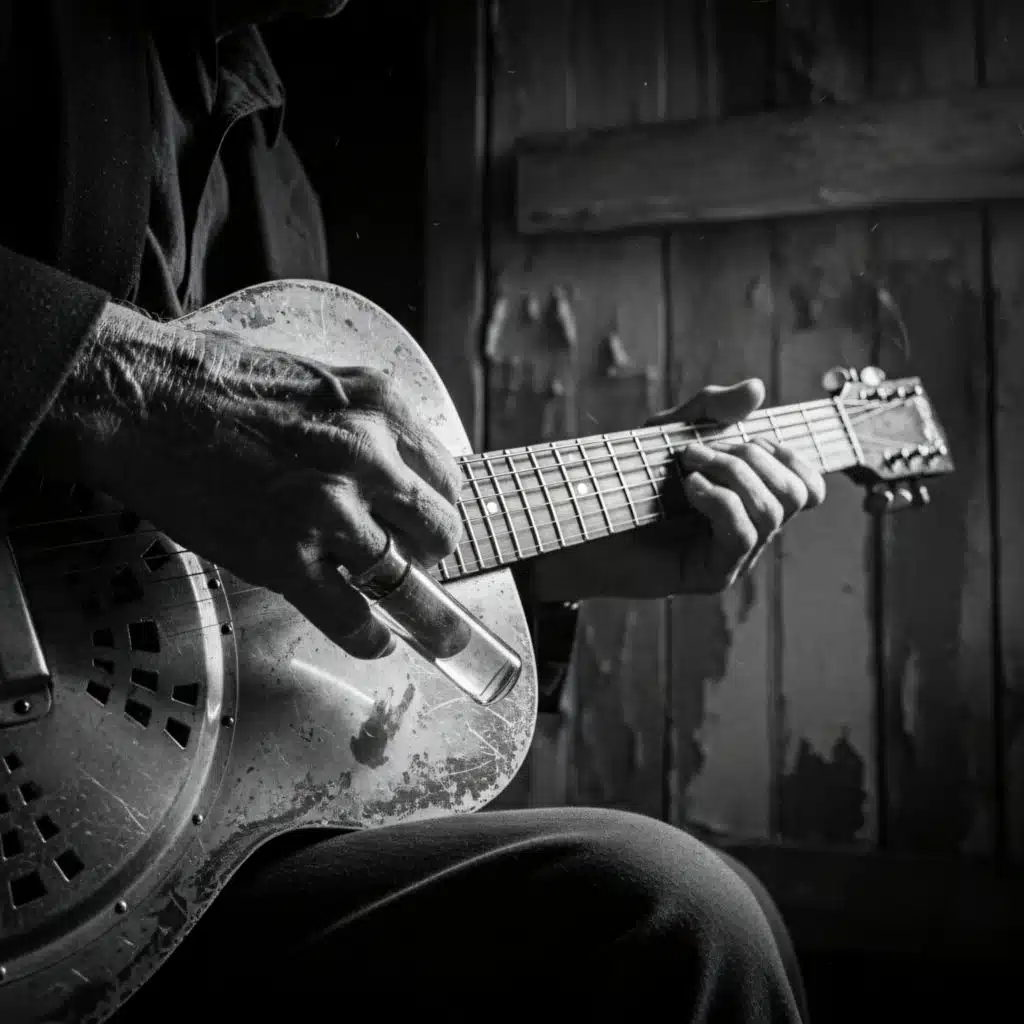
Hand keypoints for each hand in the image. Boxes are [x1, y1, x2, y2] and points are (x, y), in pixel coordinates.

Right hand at [35, 302, 461, 657]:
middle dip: (433, 555)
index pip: (448, 478)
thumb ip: (366, 427)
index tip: (428, 524)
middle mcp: (365, 457)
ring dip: (423, 614)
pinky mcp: (283, 556)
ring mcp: (327, 510)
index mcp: (379, 409)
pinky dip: (368, 637)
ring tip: (434, 632)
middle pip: (440, 531)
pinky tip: (374, 639)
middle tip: (418, 565)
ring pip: (407, 583)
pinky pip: (350, 616)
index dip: (438, 508)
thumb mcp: (322, 384)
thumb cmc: (220, 384)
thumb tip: (395, 473)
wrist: (142, 398)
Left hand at [529, 379, 825, 601]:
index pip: (810, 486)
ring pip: (773, 511)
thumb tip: (757, 388)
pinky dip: (719, 499)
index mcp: (750, 498)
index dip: (791, 456)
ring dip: (732, 473)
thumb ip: (712, 409)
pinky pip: (742, 533)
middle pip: (798, 493)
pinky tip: (688, 488)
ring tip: (687, 467)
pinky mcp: (710, 574)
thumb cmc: (624, 479)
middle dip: (753, 457)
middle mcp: (750, 529)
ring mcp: (733, 555)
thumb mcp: (669, 431)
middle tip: (700, 451)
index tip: (744, 438)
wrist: (578, 519)